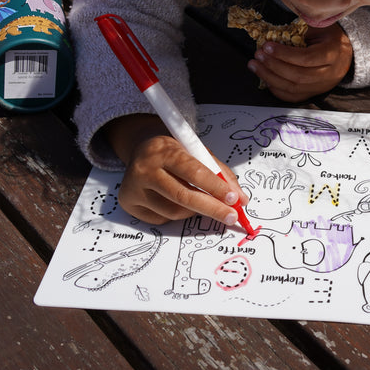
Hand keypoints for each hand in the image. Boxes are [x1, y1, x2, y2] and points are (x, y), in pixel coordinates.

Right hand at [105, 114, 248, 225]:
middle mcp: (144, 169)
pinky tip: (177, 201)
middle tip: (231, 216)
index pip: (193, 172)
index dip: (216, 188)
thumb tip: (240, 199)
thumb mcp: (197, 152)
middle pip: (183, 196)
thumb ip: (220, 173)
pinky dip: (178, 214)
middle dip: (212, 208)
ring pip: (174, 212)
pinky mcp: (128, 204)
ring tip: (201, 201)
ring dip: (195, 211)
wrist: (140, 150)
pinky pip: (162, 218)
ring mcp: (134, 189)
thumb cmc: (174, 152)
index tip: (234, 199)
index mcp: (163, 150)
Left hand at [248, 23, 352, 101]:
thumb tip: (273, 34)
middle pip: (298, 76)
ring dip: (270, 78)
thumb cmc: (329, 36)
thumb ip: (299, 30)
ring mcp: (322, 86)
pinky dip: (276, 89)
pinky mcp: (314, 93)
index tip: (267, 46)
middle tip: (258, 55)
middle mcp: (330, 74)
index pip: (306, 58)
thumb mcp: (319, 27)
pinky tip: (264, 78)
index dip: (284, 54)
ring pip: (293, 89)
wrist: (345, 53)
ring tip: (255, 65)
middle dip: (274, 66)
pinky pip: (293, 97)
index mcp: (333, 53)